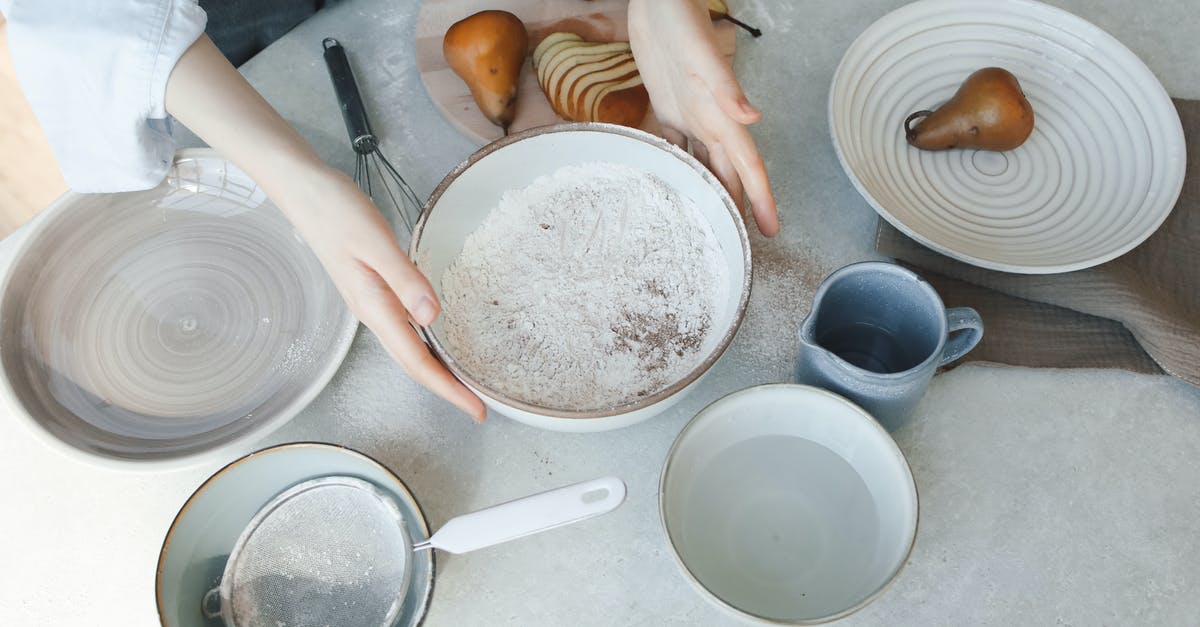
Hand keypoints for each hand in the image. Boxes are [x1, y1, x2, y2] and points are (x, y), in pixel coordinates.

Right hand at [289, 169, 486, 422]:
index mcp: (375, 306)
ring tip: (464, 384)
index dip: (448, 389)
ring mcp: (371, 302)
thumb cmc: (336, 210)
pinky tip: (438, 341)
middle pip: (414, 364)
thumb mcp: (374, 242)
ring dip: (436, 370)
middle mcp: (373, 312)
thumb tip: (432, 317)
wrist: (301, 190)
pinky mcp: (372, 289)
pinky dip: (425, 345)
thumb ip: (404, 279)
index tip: (476, 411)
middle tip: (479, 408)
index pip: (417, 362)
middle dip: (447, 389)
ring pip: (408, 349)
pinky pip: (404, 329)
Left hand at [628, 0, 778, 236]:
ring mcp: (688, 115)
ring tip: (714, 222)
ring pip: (706, 163)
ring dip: (713, 190)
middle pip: (730, 172)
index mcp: (720, 115)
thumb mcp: (702, 55)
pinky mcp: (666, 108)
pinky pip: (674, 145)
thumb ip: (726, 86)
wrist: (660, 1)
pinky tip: (674, 184)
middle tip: (741, 243)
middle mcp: (709, 120)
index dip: (760, 198)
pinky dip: (678, 167)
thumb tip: (752, 117)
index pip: (747, 165)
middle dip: (739, 207)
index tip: (771, 230)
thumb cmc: (681, 21)